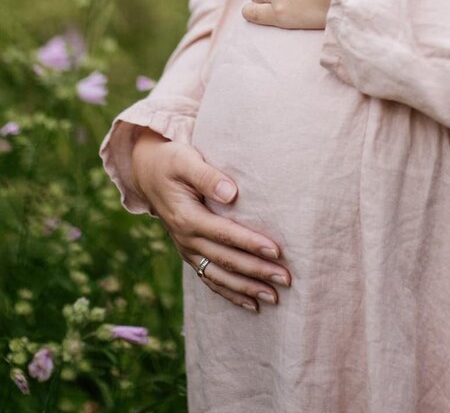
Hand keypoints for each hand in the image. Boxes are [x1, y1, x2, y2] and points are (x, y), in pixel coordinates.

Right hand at [130, 128, 290, 311]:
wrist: (148, 172)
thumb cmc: (172, 161)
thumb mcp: (186, 161)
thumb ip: (207, 176)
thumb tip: (232, 193)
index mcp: (187, 217)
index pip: (224, 234)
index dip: (250, 243)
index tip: (276, 251)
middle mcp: (186, 239)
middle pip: (226, 260)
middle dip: (257, 271)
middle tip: (286, 279)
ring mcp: (187, 250)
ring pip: (220, 276)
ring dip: (247, 289)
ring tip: (275, 298)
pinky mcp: (190, 254)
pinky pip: (210, 279)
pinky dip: (231, 294)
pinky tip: (252, 305)